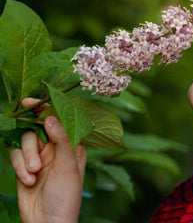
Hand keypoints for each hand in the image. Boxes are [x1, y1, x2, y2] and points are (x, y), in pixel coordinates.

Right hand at [9, 98, 85, 222]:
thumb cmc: (66, 195)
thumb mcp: (68, 164)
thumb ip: (61, 139)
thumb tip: (50, 116)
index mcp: (72, 145)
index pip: (60, 121)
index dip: (46, 109)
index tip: (30, 102)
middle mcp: (56, 149)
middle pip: (38, 129)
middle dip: (33, 139)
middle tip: (29, 142)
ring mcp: (40, 158)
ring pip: (25, 142)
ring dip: (27, 157)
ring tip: (35, 173)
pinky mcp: (24, 168)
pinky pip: (15, 157)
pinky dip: (19, 168)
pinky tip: (29, 181)